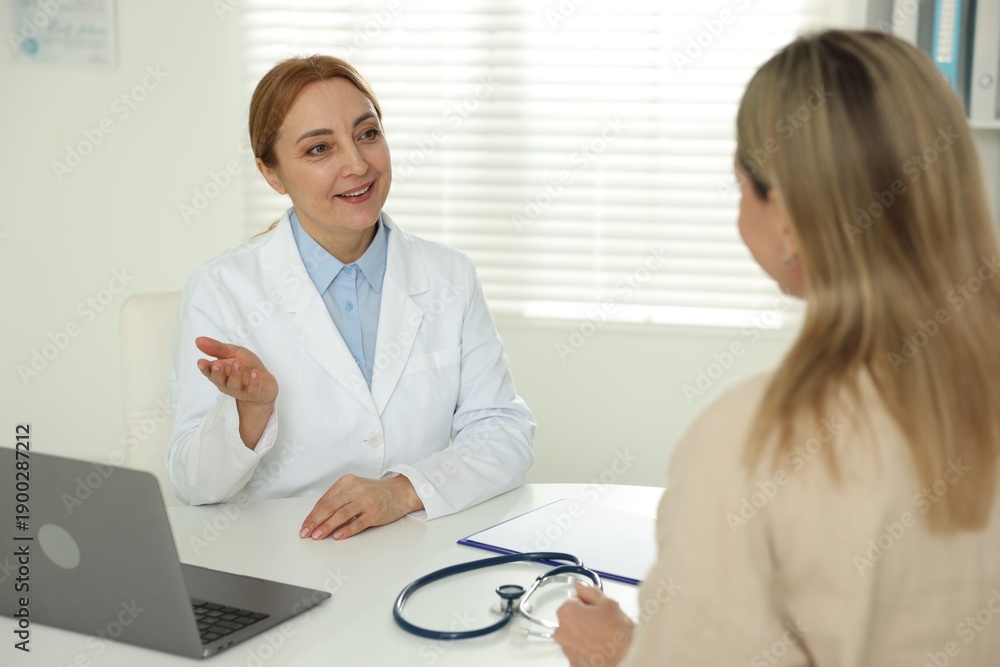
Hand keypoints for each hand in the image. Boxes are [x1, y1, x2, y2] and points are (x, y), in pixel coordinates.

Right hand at [195, 336, 277, 403]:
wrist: (265, 383)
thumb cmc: (246, 367)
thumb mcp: (232, 352)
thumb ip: (216, 348)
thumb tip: (199, 340)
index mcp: (220, 373)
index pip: (209, 372)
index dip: (205, 368)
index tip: (201, 362)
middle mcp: (227, 383)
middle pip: (219, 380)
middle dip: (218, 372)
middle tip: (217, 364)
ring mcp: (240, 390)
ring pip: (235, 385)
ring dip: (236, 374)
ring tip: (238, 363)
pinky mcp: (254, 393)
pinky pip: (253, 389)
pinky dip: (254, 382)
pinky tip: (255, 373)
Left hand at [299, 474, 422, 539]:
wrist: (399, 492)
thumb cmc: (374, 492)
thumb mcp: (354, 488)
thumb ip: (338, 499)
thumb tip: (318, 517)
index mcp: (346, 482)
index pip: (325, 500)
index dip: (313, 514)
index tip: (305, 525)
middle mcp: (355, 490)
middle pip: (330, 507)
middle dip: (316, 521)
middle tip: (306, 533)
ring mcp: (365, 501)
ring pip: (342, 515)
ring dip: (327, 527)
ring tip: (317, 536)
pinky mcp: (375, 512)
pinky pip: (358, 522)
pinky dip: (347, 530)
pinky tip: (338, 536)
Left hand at [554, 582, 634, 666]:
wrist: (625, 663)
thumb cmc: (618, 638)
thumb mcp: (609, 605)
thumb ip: (591, 591)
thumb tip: (582, 586)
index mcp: (567, 612)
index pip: (575, 599)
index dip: (589, 603)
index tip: (599, 609)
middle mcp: (562, 632)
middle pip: (573, 617)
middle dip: (586, 617)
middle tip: (604, 622)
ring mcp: (566, 649)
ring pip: (575, 634)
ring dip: (586, 633)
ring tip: (605, 636)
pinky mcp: (573, 662)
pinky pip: (578, 649)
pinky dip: (587, 647)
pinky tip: (601, 647)